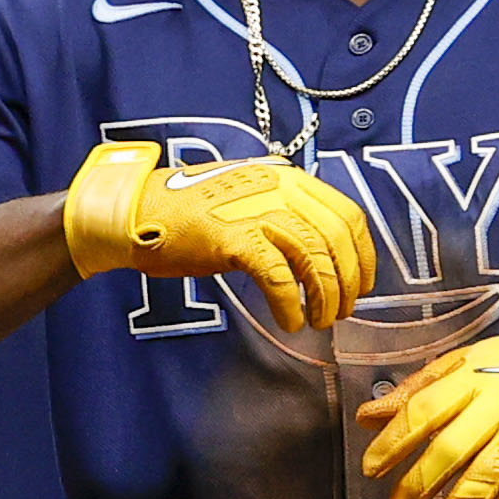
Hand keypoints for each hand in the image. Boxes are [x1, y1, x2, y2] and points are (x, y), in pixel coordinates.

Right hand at [63, 141, 372, 331]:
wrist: (135, 212)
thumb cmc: (187, 213)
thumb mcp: (246, 198)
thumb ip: (283, 211)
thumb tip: (318, 247)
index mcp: (287, 177)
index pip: (348, 214)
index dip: (363, 255)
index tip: (361, 284)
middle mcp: (278, 188)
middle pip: (337, 237)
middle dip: (346, 281)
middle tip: (339, 311)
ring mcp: (254, 210)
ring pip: (313, 256)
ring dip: (323, 296)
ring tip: (317, 320)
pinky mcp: (231, 237)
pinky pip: (277, 275)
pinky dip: (289, 303)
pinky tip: (290, 321)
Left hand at [356, 302, 498, 498]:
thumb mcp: (468, 361)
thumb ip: (418, 389)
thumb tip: (367, 415)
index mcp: (472, 378)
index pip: (423, 411)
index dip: (393, 442)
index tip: (371, 469)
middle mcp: (498, 406)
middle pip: (451, 450)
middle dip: (419, 484)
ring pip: (486, 479)